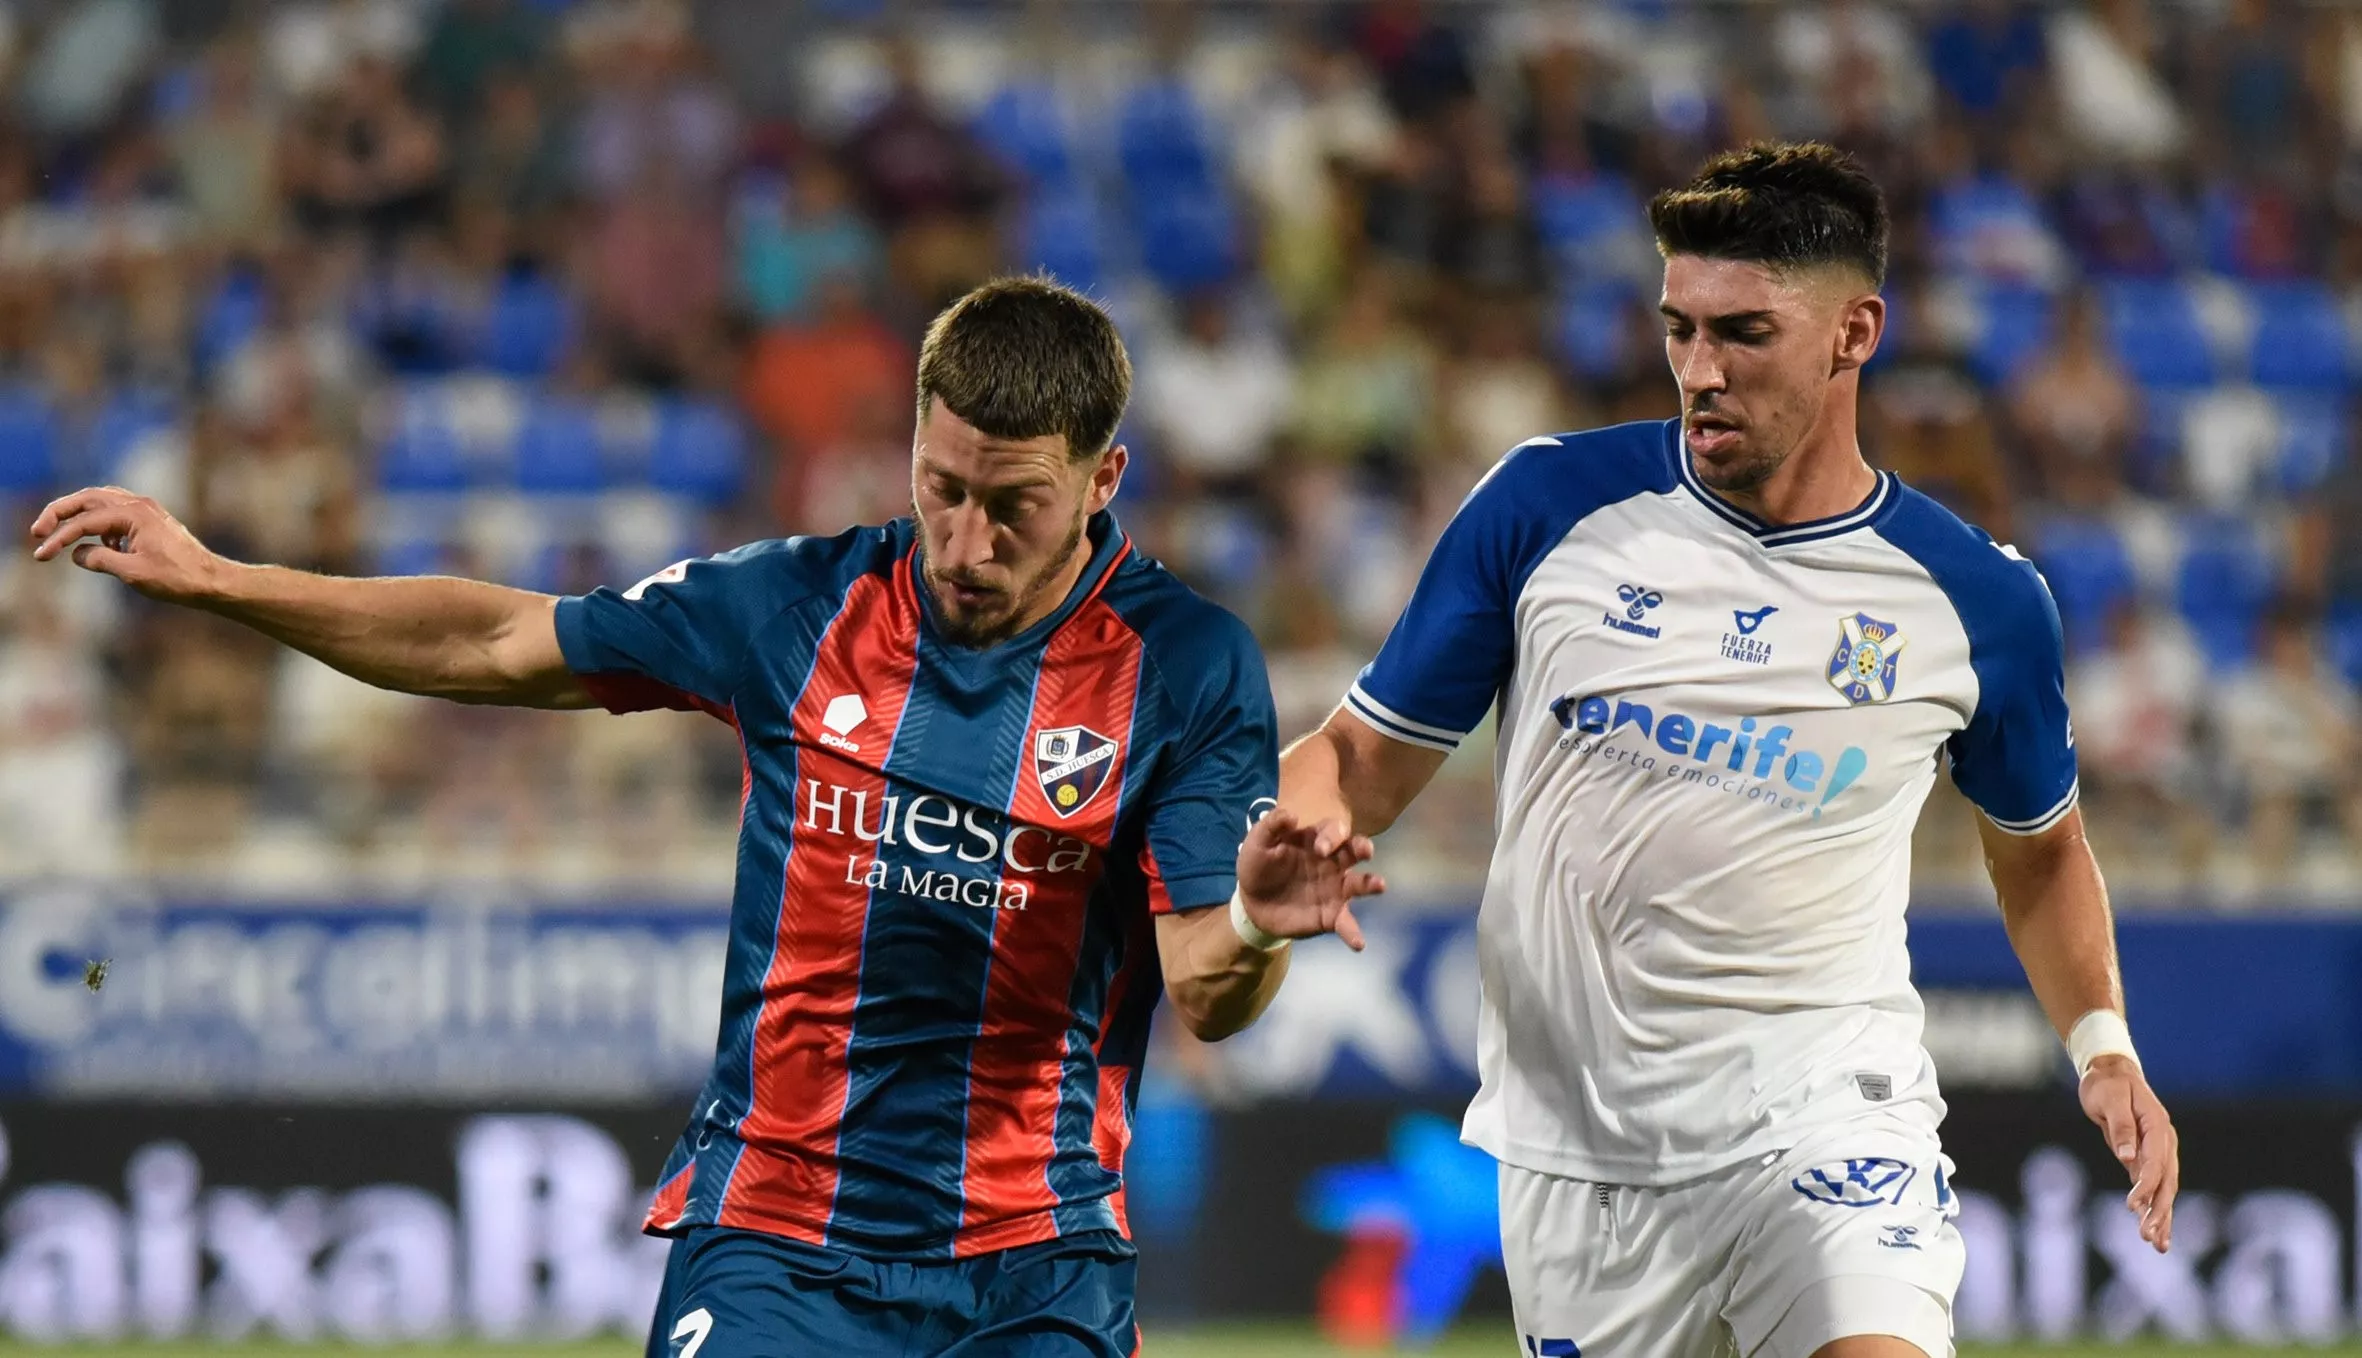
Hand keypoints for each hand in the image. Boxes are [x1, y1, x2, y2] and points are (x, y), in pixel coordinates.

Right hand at [28, 487, 227, 603]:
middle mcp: (139, 504)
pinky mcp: (151, 520)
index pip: (84, 521)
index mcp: (134, 513)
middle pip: (87, 498)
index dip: (59, 538)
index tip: (41, 555)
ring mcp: (147, 509)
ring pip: (101, 500)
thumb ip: (100, 560)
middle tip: (37, 531)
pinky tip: (102, 545)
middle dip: (59, 513)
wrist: (212, 581)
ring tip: (58, 531)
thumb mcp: (133, 573)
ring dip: (77, 513)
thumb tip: (77, 553)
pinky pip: (116, 511)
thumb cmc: (177, 579)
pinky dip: (100, 522)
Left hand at [1233, 806, 1384, 950]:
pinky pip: (1346, 922)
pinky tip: (1358, 943)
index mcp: (1316, 841)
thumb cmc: (1258, 866)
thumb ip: (1272, 826)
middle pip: (1353, 851)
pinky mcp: (1331, 915)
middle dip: (1362, 848)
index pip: (1333, 831)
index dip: (1332, 835)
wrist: (1252, 902)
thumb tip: (1292, 815)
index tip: (1322, 848)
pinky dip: (1353, 932)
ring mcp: (1334, 889)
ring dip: (1370, 883)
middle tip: (1366, 851)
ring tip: (1379, 885)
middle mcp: (1332, 863)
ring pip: (1358, 884)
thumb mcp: (1257, 843)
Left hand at [2081, 1054, 2177, 1251]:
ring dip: (2161, 1217)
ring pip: (2164, 1190)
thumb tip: (2127, 1158)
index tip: (2133, 1206)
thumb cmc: (2107, 1084)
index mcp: (2158, 1127)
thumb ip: (2121, 1127)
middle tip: (2148, 1237)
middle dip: (2159, 1211)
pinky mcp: (2146, 1160)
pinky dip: (2154, 1209)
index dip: (2145, 1186)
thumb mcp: (2109, 1099)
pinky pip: (2154, 1188)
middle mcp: (2164, 1142)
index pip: (2155, 1162)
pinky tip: (2154, 1232)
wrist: (2111, 1072)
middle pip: (2166, 1182)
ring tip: (2156, 1244)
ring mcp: (2158, 1152)